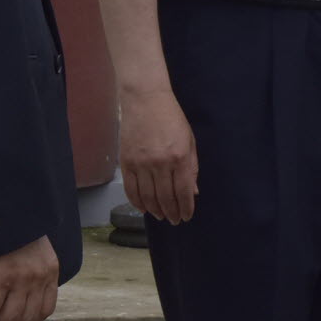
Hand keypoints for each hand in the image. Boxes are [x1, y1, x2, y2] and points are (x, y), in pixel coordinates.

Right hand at [0, 234, 59, 320]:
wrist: (5, 207)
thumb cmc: (15, 227)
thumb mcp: (36, 249)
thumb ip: (35, 270)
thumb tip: (24, 295)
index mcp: (50, 271)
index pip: (45, 310)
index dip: (26, 320)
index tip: (11, 318)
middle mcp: (39, 277)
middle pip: (25, 318)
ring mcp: (22, 278)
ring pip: (8, 316)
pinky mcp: (1, 276)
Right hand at [119, 86, 198, 222]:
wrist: (145, 99)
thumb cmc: (171, 118)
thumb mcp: (189, 140)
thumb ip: (192, 167)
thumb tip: (193, 192)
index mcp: (180, 157)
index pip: (183, 192)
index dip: (186, 208)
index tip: (187, 216)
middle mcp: (160, 163)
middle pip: (166, 198)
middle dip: (172, 213)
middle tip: (175, 220)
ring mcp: (141, 163)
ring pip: (148, 197)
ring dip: (156, 211)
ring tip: (161, 216)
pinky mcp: (126, 162)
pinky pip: (131, 189)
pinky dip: (137, 202)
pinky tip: (144, 208)